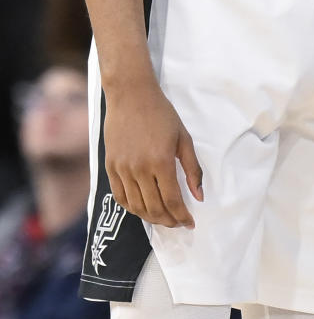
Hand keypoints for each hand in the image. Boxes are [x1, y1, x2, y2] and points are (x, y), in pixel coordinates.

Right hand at [103, 76, 202, 227]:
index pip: (172, 200)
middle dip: (169, 220)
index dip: (182, 216)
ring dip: (151, 217)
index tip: (190, 223)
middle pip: (154, 208)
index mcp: (160, 162)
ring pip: (136, 206)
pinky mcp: (110, 166)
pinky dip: (132, 208)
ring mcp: (122, 169)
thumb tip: (198, 197)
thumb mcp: (183, 139)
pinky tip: (143, 209)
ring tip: (163, 218)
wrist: (130, 95)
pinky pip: (120, 196)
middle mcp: (139, 169)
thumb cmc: (161, 114)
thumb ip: (192, 169)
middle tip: (178, 223)